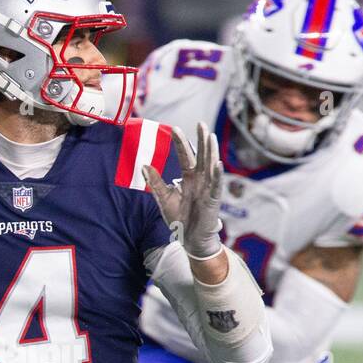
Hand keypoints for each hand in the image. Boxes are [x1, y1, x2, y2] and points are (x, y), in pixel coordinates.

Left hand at [143, 122, 223, 260]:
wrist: (190, 239)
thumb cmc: (179, 219)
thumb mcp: (164, 198)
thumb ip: (155, 183)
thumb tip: (144, 165)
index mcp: (189, 178)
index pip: (185, 156)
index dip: (181, 143)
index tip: (175, 128)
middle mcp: (200, 180)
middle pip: (202, 156)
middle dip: (202, 140)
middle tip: (201, 123)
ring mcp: (208, 189)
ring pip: (211, 167)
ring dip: (212, 152)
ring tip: (211, 137)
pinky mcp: (213, 201)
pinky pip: (217, 186)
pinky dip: (218, 176)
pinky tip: (218, 164)